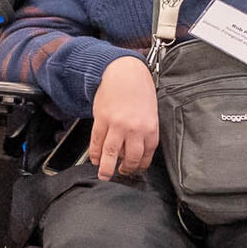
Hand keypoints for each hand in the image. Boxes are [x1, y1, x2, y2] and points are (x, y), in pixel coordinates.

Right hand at [90, 57, 157, 181]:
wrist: (123, 72)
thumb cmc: (138, 90)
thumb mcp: (150, 112)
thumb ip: (145, 131)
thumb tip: (134, 149)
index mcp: (151, 127)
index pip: (147, 155)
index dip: (140, 165)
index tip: (136, 169)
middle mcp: (135, 128)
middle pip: (130, 157)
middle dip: (126, 169)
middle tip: (121, 173)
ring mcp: (117, 124)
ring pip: (111, 153)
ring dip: (107, 168)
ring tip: (104, 175)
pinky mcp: (102, 119)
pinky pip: (97, 141)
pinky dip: (95, 152)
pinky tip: (95, 158)